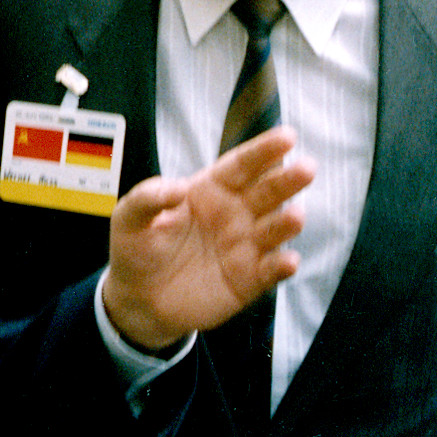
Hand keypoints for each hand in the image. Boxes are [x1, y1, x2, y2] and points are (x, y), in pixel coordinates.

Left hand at [103, 126, 312, 351]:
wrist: (138, 299)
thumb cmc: (137, 249)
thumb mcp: (129, 218)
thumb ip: (148, 198)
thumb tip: (178, 188)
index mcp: (210, 190)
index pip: (241, 166)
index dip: (263, 151)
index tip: (287, 137)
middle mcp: (235, 214)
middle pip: (267, 192)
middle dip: (287, 180)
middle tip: (307, 168)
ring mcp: (244, 247)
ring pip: (274, 229)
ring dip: (287, 223)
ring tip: (295, 216)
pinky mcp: (248, 280)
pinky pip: (270, 271)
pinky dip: (281, 266)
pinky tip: (287, 261)